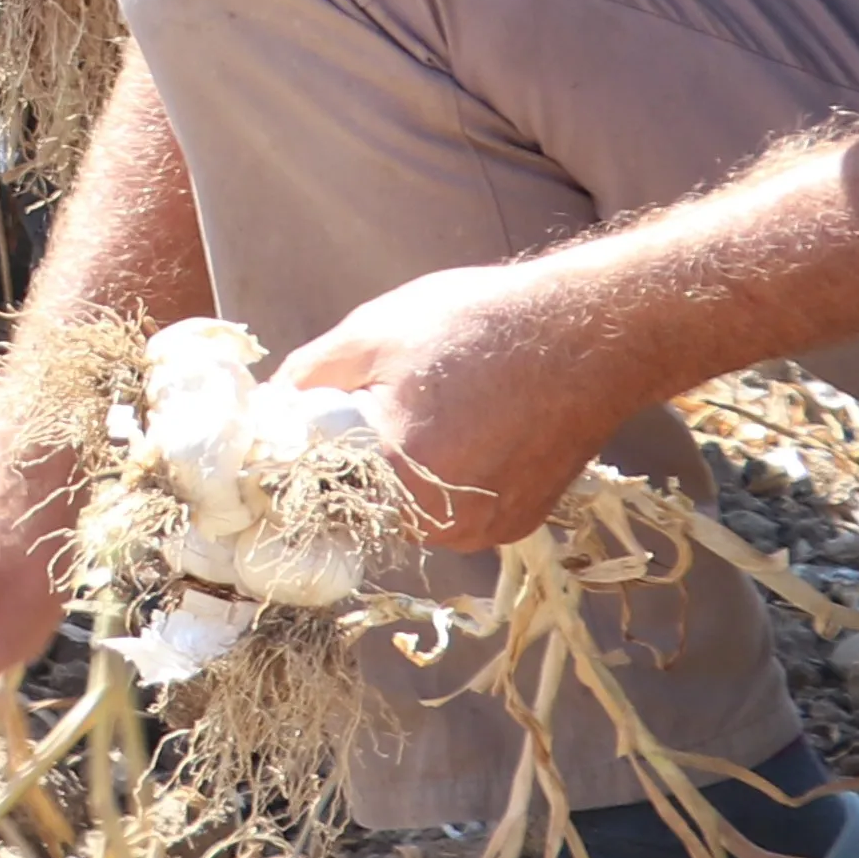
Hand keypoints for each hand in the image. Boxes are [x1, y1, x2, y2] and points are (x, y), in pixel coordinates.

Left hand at [275, 262, 621, 550]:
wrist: (591, 334)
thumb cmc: (479, 324)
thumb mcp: (371, 334)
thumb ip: (306, 380)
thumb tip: (267, 412)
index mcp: (395, 480)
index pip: (315, 486)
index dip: (302, 449)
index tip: (306, 420)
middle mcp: (440, 524)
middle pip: (362, 500)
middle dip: (356, 454)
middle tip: (382, 397)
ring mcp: (482, 532)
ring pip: (409, 506)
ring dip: (404, 466)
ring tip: (435, 403)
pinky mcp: (514, 525)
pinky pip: (455, 509)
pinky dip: (450, 475)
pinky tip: (472, 424)